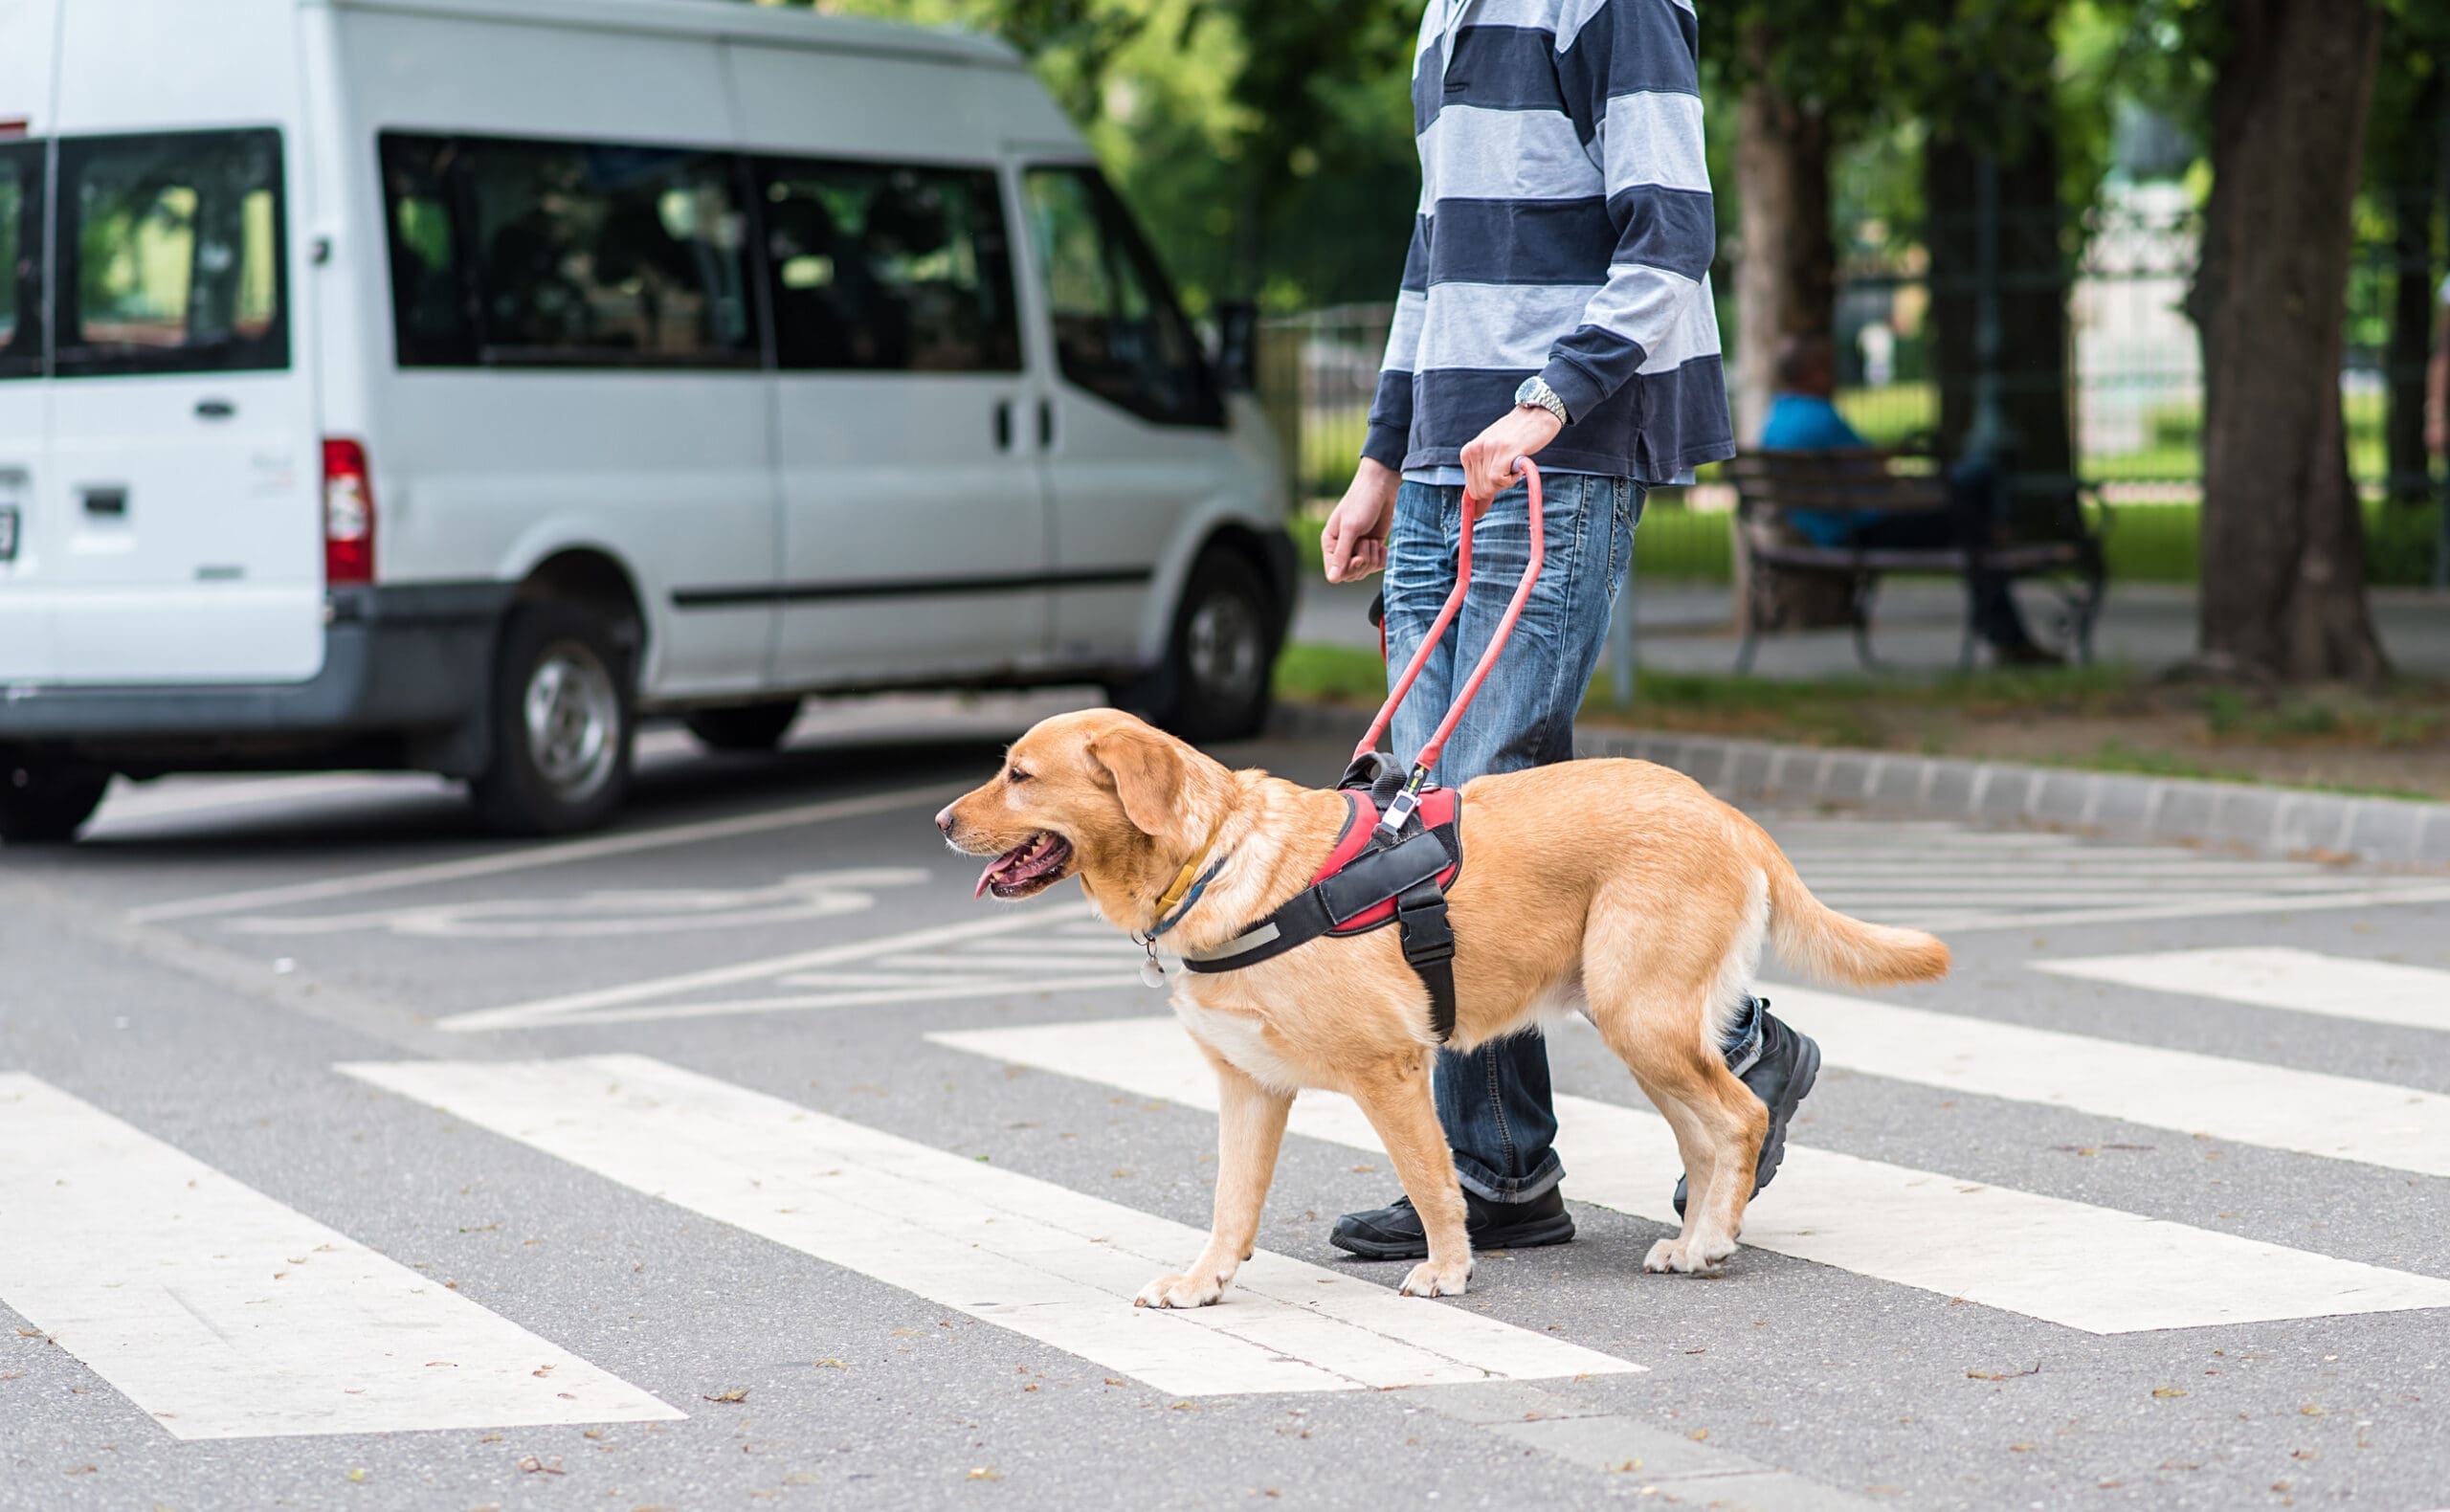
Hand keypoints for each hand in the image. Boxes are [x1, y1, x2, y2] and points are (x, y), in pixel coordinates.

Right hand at [1322, 459, 1398, 581]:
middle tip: (1367, 543)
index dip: (1347, 570)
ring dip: (1372, 558)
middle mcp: (1343, 547)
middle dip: (1362, 562)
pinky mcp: (1374, 546)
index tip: (1358, 559)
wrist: (1383, 486)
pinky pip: (1377, 565)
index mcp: (1330, 543)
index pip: (1334, 572)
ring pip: (1365, 570)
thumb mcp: (1350, 528)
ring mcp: (1359, 548)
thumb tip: (1332, 579)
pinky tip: (1383, 547)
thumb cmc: (1362, 502)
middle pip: (1351, 574)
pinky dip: (1382, 559)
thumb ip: (1342, 555)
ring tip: (1373, 539)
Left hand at [1459, 405, 1562, 513]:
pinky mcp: (1502, 452)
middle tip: (1509, 469)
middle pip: (1480, 491)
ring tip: (1514, 461)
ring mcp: (1487, 451)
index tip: (1484, 508)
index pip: (1471, 489)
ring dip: (1507, 480)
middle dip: (1497, 487)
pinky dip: (1513, 478)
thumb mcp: (1492, 454)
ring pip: (1491, 487)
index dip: (1483, 497)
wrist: (1536, 414)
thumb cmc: (1517, 437)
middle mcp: (1473, 451)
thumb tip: (1476, 511)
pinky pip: (1501, 481)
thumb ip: (1483, 476)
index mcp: (1467, 453)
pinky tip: (1518, 462)